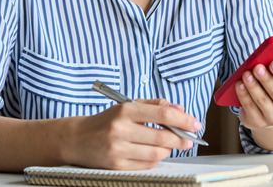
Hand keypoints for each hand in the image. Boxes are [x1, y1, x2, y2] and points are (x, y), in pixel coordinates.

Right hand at [65, 99, 201, 169]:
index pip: (163, 115)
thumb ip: (155, 106)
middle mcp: (120, 129)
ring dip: (169, 150)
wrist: (76, 139)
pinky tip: (154, 153)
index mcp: (125, 110)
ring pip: (157, 153)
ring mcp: (117, 149)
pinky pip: (146, 165)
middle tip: (189, 139)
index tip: (196, 124)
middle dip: (181, 138)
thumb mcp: (128, 106)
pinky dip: (156, 159)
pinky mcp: (116, 166)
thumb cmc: (107, 121)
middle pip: (162, 137)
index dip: (184, 120)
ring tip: (170, 145)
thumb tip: (180, 110)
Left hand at [235, 60, 272, 148]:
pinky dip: (243, 95)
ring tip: (246, 74)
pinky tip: (239, 85)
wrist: (267, 112)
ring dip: (253, 86)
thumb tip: (263, 59)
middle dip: (266, 79)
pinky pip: (250, 108)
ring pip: (262, 100)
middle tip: (257, 67)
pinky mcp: (258, 123)